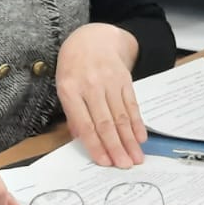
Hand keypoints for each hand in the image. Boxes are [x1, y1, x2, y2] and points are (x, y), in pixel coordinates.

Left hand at [55, 22, 145, 167]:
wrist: (93, 38)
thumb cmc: (73, 66)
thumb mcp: (63, 85)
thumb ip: (72, 113)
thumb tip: (81, 139)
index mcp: (70, 89)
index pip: (85, 123)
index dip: (96, 145)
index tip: (104, 162)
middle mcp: (91, 86)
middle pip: (105, 122)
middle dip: (116, 147)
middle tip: (124, 166)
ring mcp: (110, 82)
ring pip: (121, 116)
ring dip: (129, 140)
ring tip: (136, 158)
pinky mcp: (125, 80)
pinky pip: (132, 105)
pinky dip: (137, 123)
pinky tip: (140, 137)